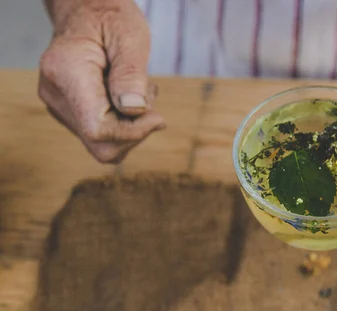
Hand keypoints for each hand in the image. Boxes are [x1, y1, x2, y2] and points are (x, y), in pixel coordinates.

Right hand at [38, 0, 164, 163]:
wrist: (86, 12)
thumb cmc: (110, 18)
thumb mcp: (129, 36)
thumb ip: (131, 74)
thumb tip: (134, 110)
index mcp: (66, 72)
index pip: (98, 129)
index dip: (133, 131)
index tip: (156, 114)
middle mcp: (55, 94)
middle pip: (101, 146)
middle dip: (135, 132)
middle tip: (148, 99)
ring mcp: (59, 106)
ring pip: (103, 146)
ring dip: (131, 126)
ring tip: (137, 90)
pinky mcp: (68, 112)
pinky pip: (101, 136)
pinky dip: (123, 123)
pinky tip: (127, 96)